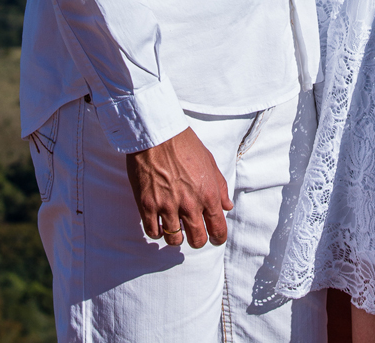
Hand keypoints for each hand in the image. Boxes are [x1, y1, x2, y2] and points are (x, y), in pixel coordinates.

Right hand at [126, 127, 232, 248]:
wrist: (158, 134)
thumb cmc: (186, 144)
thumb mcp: (210, 162)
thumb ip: (220, 187)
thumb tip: (227, 207)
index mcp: (208, 194)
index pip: (218, 229)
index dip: (217, 238)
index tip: (214, 238)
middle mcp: (190, 204)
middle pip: (197, 240)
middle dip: (197, 239)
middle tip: (193, 234)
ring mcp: (167, 207)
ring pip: (174, 240)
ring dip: (176, 236)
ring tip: (175, 227)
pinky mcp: (147, 206)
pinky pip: (153, 232)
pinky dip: (157, 232)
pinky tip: (159, 223)